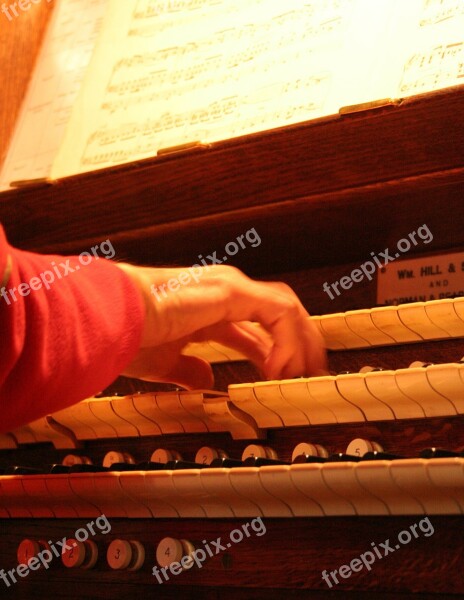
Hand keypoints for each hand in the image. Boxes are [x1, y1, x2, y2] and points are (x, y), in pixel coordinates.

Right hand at [116, 263, 326, 388]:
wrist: (112, 318)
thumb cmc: (129, 335)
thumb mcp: (164, 363)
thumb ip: (188, 370)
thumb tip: (206, 381)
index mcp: (210, 309)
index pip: (257, 329)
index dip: (278, 354)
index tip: (287, 379)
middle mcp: (226, 293)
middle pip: (279, 315)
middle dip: (299, 344)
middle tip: (310, 375)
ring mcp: (231, 287)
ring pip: (286, 309)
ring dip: (301, 342)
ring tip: (303, 375)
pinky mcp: (233, 290)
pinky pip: (278, 313)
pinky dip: (287, 341)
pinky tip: (280, 369)